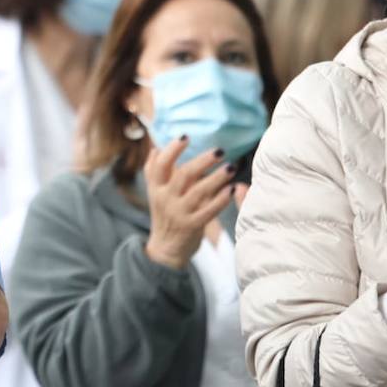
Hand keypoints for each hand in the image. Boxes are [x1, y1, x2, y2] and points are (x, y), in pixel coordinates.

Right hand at [143, 137, 242, 269]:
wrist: (165, 249)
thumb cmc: (164, 214)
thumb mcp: (154, 193)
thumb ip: (154, 171)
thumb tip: (156, 148)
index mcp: (156, 188)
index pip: (161, 165)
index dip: (172, 150)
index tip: (185, 137)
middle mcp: (165, 199)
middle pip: (184, 175)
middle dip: (203, 161)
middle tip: (219, 150)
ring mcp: (179, 213)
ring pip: (199, 192)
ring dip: (217, 178)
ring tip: (231, 167)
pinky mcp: (192, 226)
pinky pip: (209, 211)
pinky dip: (221, 200)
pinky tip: (232, 189)